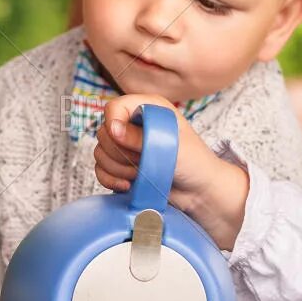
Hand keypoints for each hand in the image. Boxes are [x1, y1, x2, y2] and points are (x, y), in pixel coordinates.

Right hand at [95, 94, 250, 250]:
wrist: (201, 193)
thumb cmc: (195, 164)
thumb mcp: (170, 146)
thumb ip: (139, 136)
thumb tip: (113, 128)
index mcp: (150, 109)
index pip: (115, 107)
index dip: (113, 122)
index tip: (123, 140)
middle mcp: (136, 125)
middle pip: (104, 132)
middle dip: (119, 153)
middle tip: (142, 162)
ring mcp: (128, 147)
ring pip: (101, 153)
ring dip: (117, 169)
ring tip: (139, 175)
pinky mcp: (124, 168)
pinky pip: (101, 170)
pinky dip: (110, 180)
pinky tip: (128, 186)